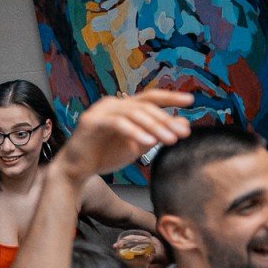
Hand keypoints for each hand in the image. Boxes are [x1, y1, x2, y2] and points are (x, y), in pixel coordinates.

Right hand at [56, 90, 193, 180]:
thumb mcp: (138, 145)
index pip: (150, 97)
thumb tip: (183, 123)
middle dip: (165, 120)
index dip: (170, 98)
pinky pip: (118, 123)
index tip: (191, 101)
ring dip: (154, 127)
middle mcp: (111, 104)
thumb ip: (157, 133)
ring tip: (169, 141)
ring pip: (133, 113)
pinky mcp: (91, 121)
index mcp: (123, 106)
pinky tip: (147, 142)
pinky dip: (134, 132)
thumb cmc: (104, 156)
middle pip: (144, 106)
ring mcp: (100, 111)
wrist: (76, 170)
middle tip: (181, 134)